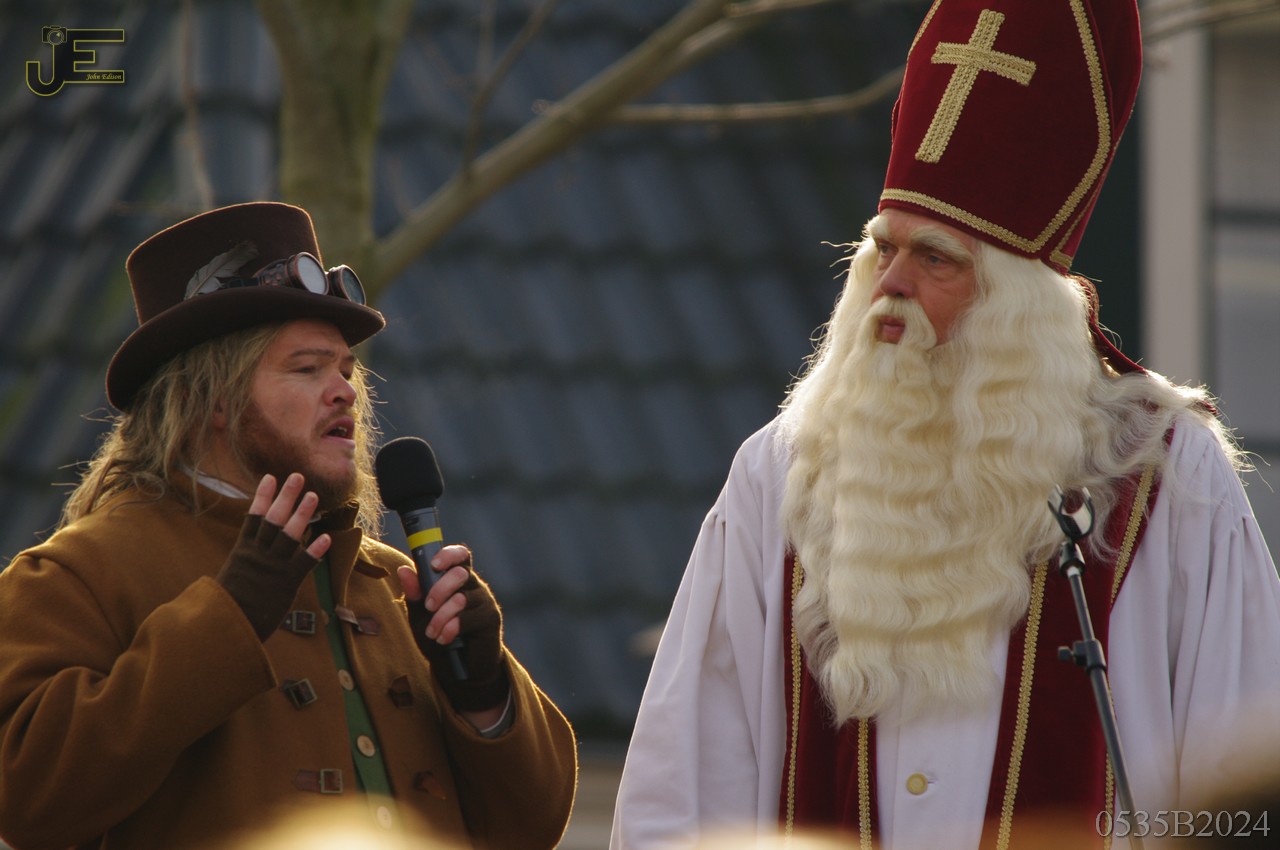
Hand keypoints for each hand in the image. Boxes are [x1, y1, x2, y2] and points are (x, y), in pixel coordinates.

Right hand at [215, 473, 328, 640]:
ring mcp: (272, 567)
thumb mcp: (232, 577)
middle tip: (297, 477)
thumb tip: (249, 551)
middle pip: (273, 519)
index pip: (254, 517)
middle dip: (286, 497)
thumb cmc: (228, 605)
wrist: (228, 626)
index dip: (263, 496)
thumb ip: (243, 562)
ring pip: (288, 535)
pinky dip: (314, 550)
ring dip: (302, 514)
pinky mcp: (286, 583)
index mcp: (243, 551)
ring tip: (313, 496)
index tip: (270, 477)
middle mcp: (258, 554)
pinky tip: (326, 537)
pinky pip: (303, 563)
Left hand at [398, 546, 507, 712]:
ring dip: (441, 617)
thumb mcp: (420, 616)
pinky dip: (451, 629)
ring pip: (462, 598)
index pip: (460, 555)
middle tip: (428, 607)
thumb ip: (414, 594)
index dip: (448, 555)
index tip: (433, 565)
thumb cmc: (439, 637)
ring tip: (433, 633)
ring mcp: (485, 601)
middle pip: (460, 573)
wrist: (458, 670)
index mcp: (458, 580)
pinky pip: (469, 617)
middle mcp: (474, 586)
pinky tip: (445, 639)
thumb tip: (404, 569)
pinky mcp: (491, 619)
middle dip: (438, 590)